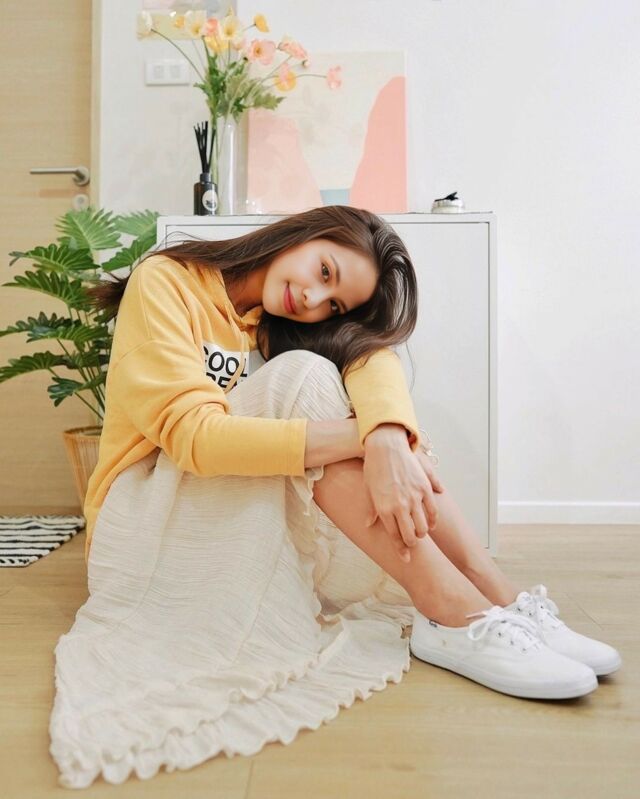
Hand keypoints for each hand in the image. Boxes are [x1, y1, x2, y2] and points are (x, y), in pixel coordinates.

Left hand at [361, 425, 442, 563]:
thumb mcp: (368, 489)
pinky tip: (431, 523)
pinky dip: (433, 520)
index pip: (394, 536)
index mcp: (384, 508)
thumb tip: (368, 525)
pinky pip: (433, 510)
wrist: (385, 445)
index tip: (405, 558)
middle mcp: (399, 505)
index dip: (400, 550)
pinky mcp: (424, 487)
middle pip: (411, 535)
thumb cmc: (374, 467)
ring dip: (423, 533)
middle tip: (412, 544)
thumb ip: (371, 509)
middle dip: (412, 544)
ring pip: (423, 526)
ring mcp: (413, 497)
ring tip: (420, 533)